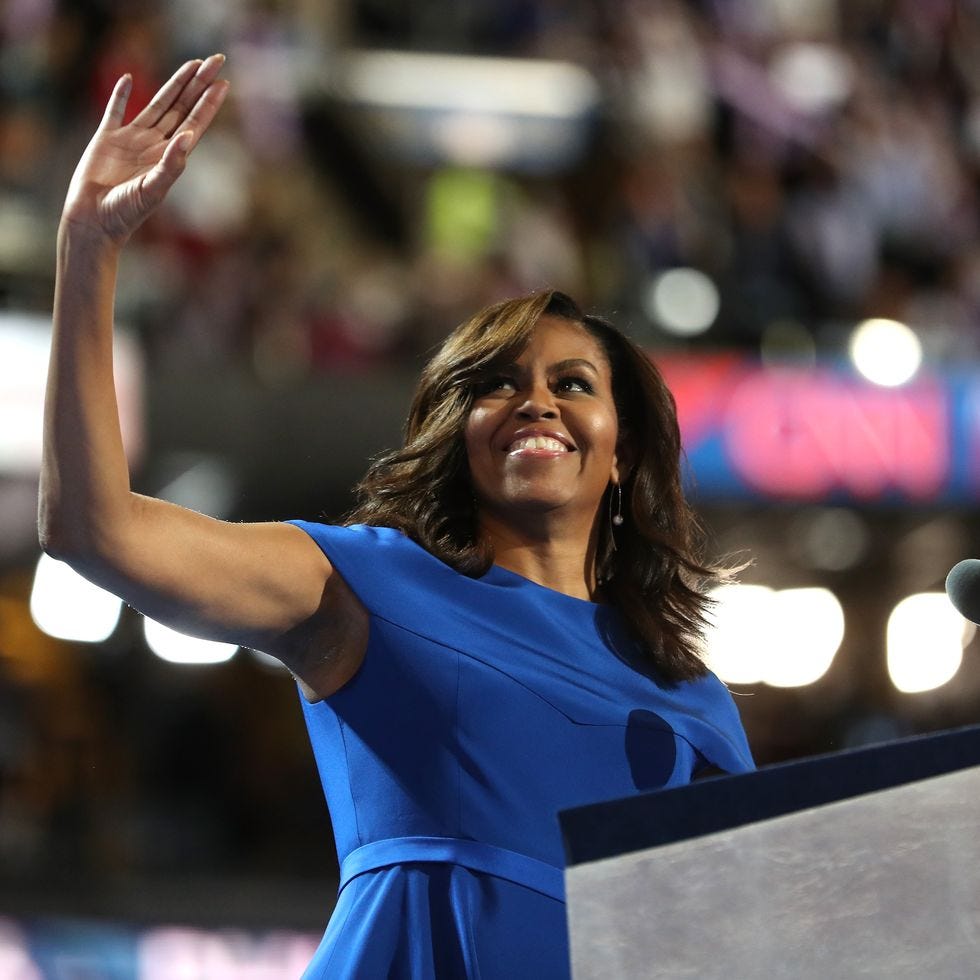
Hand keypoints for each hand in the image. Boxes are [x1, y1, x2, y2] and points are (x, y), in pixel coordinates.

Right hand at [62, 54, 229, 245]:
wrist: (94, 221)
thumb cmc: (126, 212)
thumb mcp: (153, 189)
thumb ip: (172, 164)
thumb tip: (188, 136)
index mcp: (169, 157)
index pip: (194, 123)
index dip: (208, 103)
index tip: (223, 82)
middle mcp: (154, 145)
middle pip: (181, 108)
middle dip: (198, 85)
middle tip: (216, 60)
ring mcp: (131, 140)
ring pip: (157, 104)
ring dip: (174, 84)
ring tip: (192, 64)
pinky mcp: (106, 138)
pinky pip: (115, 110)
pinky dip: (121, 95)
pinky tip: (129, 79)